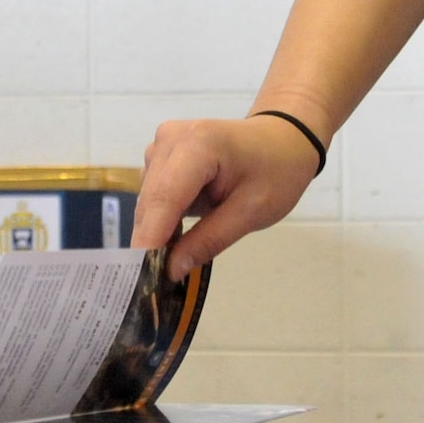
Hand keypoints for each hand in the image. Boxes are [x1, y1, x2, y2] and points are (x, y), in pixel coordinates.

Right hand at [130, 115, 322, 280]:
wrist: (282, 140)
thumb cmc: (276, 172)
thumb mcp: (252, 212)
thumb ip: (210, 240)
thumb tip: (171, 270)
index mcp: (199, 144)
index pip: (164, 198)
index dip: (149, 238)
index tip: (141, 278)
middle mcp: (171, 138)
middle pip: (151, 200)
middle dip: (150, 242)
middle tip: (156, 284)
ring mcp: (163, 143)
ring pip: (148, 200)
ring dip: (156, 230)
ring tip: (172, 260)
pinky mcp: (161, 153)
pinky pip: (153, 193)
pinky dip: (161, 217)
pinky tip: (178, 234)